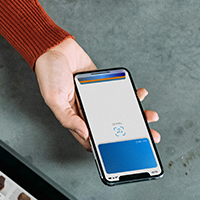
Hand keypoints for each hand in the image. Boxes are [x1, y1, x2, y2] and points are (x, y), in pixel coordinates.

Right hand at [35, 38, 160, 147]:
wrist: (56, 49)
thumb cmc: (49, 74)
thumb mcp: (55, 99)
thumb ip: (68, 118)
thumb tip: (84, 134)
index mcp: (75, 119)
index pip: (93, 139)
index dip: (107, 148)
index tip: (124, 150)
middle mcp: (87, 111)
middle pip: (111, 128)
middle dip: (130, 133)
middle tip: (148, 136)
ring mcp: (97, 100)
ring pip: (119, 112)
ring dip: (135, 114)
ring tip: (150, 116)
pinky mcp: (104, 87)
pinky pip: (120, 93)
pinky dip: (132, 94)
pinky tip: (140, 94)